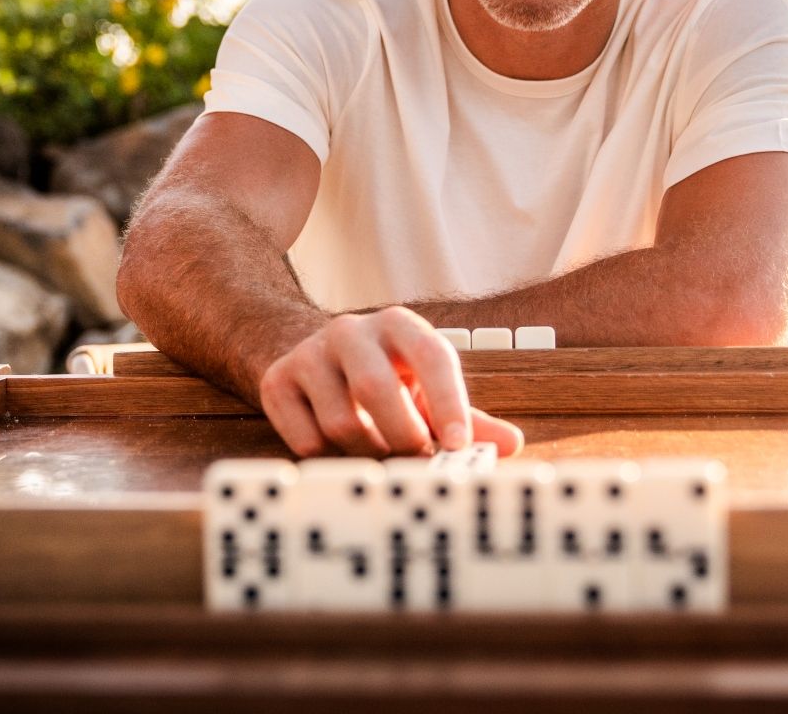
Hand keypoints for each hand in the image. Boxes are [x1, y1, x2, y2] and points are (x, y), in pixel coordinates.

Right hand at [256, 305, 524, 458]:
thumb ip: (469, 418)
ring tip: (378, 449)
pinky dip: (329, 458)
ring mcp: (309, 353)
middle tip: (417, 461)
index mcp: (400, 325)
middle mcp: (352, 330)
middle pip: (377, 389)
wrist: (316, 360)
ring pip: (341, 421)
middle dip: (402, 436)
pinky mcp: (277, 381)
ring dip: (367, 452)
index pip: (431, 356)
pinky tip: (339, 447)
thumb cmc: (389, 381)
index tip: (459, 446)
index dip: (447, 402)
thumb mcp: (428, 391)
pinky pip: (306, 440)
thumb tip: (510, 443)